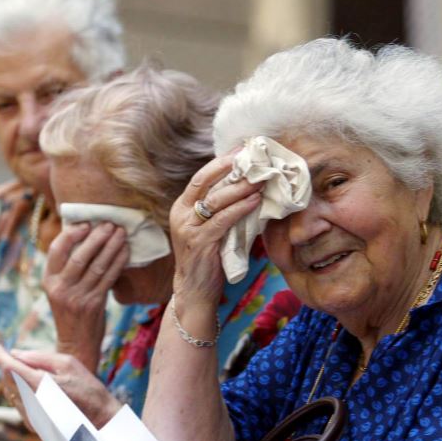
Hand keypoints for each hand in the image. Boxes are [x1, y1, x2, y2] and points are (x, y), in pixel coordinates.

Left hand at [0, 343, 121, 428]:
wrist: (99, 421)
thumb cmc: (87, 388)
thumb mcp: (68, 364)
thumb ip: (39, 357)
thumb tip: (15, 354)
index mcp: (39, 384)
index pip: (9, 366)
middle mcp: (31, 402)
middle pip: (7, 378)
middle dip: (10, 365)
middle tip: (20, 357)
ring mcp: (30, 416)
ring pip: (10, 391)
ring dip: (15, 379)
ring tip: (34, 374)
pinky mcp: (32, 425)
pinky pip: (18, 404)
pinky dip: (20, 392)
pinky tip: (36, 390)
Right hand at [43, 221, 128, 369]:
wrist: (76, 344)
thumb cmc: (71, 312)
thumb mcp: (60, 290)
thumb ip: (67, 269)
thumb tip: (85, 238)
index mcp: (48, 281)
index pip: (56, 251)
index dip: (71, 234)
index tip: (85, 224)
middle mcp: (60, 288)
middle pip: (79, 256)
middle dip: (96, 237)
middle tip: (109, 224)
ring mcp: (77, 297)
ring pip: (97, 265)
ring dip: (111, 246)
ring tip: (120, 233)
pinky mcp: (94, 304)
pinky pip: (109, 278)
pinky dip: (118, 262)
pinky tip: (125, 251)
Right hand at [169, 153, 262, 315]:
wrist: (195, 291)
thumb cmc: (208, 258)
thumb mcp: (211, 228)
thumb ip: (220, 209)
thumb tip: (247, 185)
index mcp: (182, 207)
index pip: (201, 177)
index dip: (222, 162)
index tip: (243, 149)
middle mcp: (181, 214)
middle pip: (205, 182)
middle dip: (230, 168)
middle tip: (254, 158)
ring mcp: (187, 228)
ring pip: (215, 200)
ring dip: (240, 187)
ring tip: (261, 178)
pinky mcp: (199, 243)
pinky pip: (222, 220)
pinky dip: (240, 209)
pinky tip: (255, 201)